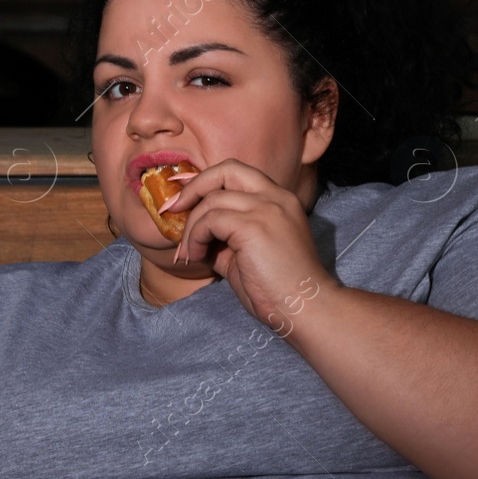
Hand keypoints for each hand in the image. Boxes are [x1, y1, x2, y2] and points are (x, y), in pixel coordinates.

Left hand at [162, 160, 335, 333]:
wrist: (305, 308)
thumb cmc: (278, 289)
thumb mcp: (245, 255)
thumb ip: (224, 238)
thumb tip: (192, 235)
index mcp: (279, 200)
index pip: (237, 173)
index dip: (206, 181)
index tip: (182, 197)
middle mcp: (275, 197)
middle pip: (225, 170)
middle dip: (193, 187)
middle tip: (172, 210)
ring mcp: (266, 208)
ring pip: (212, 200)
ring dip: (191, 228)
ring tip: (188, 254)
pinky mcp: (254, 225)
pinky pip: (210, 220)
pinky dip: (195, 237)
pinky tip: (196, 257)